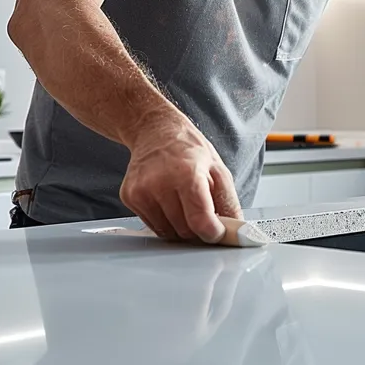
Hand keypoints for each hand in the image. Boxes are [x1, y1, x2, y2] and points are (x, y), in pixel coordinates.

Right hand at [120, 114, 242, 242]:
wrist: (155, 131)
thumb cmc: (188, 149)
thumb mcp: (218, 170)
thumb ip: (229, 203)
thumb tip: (235, 230)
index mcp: (187, 174)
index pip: (200, 221)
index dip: (212, 232)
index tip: (217, 232)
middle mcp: (160, 182)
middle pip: (185, 230)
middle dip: (197, 227)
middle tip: (199, 208)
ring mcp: (141, 191)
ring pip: (168, 232)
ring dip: (179, 225)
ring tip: (181, 200)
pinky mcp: (129, 197)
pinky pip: (153, 225)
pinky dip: (164, 219)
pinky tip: (166, 198)